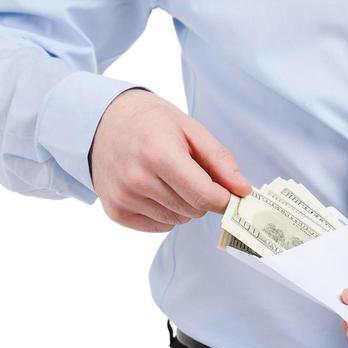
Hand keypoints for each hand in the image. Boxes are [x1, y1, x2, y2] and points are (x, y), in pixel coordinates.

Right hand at [88, 88, 252, 232]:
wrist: (105, 121)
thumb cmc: (151, 122)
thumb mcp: (191, 129)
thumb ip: (219, 160)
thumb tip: (242, 190)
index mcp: (159, 153)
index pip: (204, 196)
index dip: (225, 198)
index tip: (233, 193)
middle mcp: (137, 179)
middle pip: (193, 209)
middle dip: (203, 195)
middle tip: (191, 170)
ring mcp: (123, 197)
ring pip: (178, 220)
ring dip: (184, 204)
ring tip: (169, 176)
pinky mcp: (115, 211)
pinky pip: (159, 226)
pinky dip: (166, 212)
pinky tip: (156, 188)